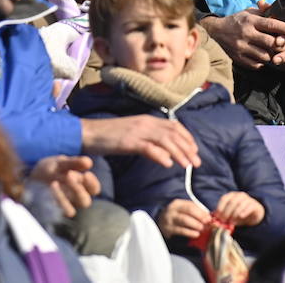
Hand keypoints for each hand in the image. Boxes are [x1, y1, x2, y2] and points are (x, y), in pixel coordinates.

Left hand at [29, 155, 100, 217]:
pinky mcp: (51, 212)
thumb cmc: (50, 169)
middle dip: (78, 190)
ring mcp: (63, 207)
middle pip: (85, 202)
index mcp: (81, 186)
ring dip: (63, 198)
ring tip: (53, 183)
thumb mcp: (61, 163)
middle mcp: (74, 199)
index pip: (94, 189)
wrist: (29, 177)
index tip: (86, 174)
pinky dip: (52, 202)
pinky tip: (47, 189)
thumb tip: (88, 163)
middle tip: (69, 175)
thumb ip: (74, 163)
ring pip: (71, 211)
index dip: (92, 183)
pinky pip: (55, 213)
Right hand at [82, 114, 199, 167]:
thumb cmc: (108, 136)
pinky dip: (160, 155)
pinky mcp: (128, 141)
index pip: (174, 126)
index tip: (195, 150)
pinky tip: (168, 164)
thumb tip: (164, 151)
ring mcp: (137, 131)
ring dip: (179, 152)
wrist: (88, 133)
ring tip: (187, 165)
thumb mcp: (132, 134)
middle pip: (173, 133)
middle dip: (188, 148)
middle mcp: (145, 123)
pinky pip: (148, 148)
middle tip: (196, 163)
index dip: (187, 137)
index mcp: (147, 120)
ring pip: (165, 140)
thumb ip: (148, 139)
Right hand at [157, 198, 210, 239]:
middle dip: (199, 217)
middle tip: (207, 223)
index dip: (201, 212)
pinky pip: (180, 231)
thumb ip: (194, 211)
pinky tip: (196, 234)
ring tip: (202, 229)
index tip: (209, 217)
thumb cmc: (175, 216)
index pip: (191, 206)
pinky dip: (189, 232)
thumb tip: (208, 216)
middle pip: (188, 211)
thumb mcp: (182, 210)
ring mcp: (169, 220)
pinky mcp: (168, 229)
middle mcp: (172, 210)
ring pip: (184, 220)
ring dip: (195, 225)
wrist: (159, 222)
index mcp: (177, 203)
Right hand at [202, 8, 284, 68]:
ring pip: (265, 56)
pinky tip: (262, 56)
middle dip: (281, 44)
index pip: (271, 24)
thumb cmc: (236, 21)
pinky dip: (262, 61)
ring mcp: (242, 47)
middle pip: (270, 42)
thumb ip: (263, 12)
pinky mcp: (238, 58)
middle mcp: (246, 34)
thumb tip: (278, 9)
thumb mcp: (248, 12)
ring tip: (273, 51)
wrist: (216, 32)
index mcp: (250, 21)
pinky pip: (257, 64)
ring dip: (272, 54)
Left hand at [215, 191, 264, 227]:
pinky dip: (244, 212)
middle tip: (224, 221)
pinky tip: (241, 217)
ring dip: (234, 214)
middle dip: (226, 212)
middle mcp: (239, 195)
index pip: (224, 199)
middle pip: (231, 202)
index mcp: (231, 195)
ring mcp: (248, 199)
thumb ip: (222, 216)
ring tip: (232, 222)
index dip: (220, 208)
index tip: (218, 217)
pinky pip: (249, 207)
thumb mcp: (229, 214)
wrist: (253, 214)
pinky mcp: (254, 205)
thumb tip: (212, 220)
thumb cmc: (239, 214)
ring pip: (240, 205)